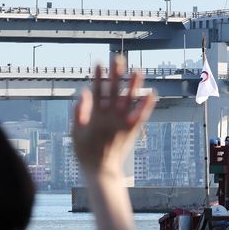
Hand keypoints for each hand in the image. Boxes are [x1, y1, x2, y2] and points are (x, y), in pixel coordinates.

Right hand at [73, 56, 155, 176]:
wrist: (101, 171)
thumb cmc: (86, 152)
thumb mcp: (76, 131)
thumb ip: (79, 112)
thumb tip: (84, 92)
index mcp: (95, 116)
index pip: (97, 92)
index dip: (98, 76)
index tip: (99, 62)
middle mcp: (110, 117)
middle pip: (113, 91)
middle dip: (116, 74)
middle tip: (118, 58)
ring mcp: (122, 124)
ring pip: (128, 100)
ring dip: (133, 85)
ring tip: (138, 70)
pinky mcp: (131, 131)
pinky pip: (140, 116)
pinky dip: (146, 105)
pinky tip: (152, 93)